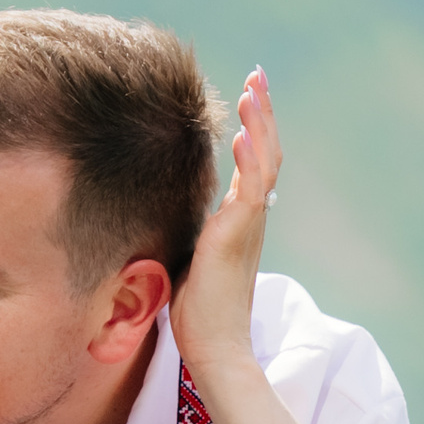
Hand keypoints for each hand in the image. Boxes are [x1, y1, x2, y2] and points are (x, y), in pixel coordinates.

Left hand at [171, 67, 281, 378]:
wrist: (215, 347)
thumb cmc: (198, 315)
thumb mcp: (187, 262)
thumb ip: (184, 236)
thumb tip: (158, 221)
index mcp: (239, 222)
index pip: (252, 165)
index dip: (252, 130)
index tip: (247, 99)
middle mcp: (250, 218)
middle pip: (265, 153)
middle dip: (262, 113)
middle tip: (259, 76)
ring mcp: (248, 224)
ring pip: (264, 162)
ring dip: (260, 122)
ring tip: (254, 88)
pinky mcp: (240, 234)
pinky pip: (253, 187)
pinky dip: (251, 157)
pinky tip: (243, 130)